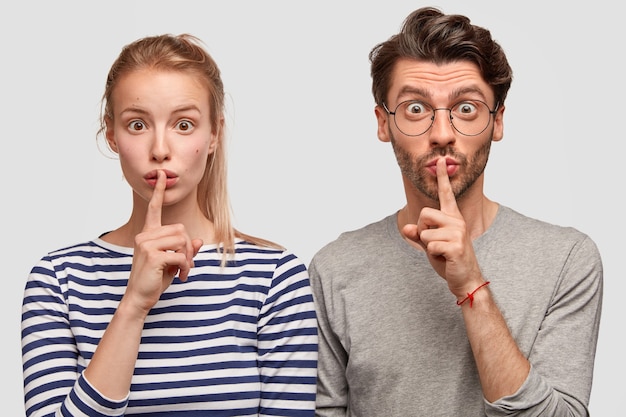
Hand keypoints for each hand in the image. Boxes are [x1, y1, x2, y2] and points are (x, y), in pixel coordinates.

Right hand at [125, 170, 202, 313]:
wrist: (139, 298)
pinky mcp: (152, 255)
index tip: (162, 175)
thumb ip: (184, 250)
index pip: (154, 208)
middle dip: (188, 248)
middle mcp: (145, 235)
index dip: (159, 192)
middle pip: (181, 229)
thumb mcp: (173, 263)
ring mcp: (146, 244)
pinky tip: (180, 276)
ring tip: (182, 271)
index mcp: (148, 234)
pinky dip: (185, 266)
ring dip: (188, 258)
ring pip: (182, 240)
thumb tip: (197, 241)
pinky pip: (180, 254)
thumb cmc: (154, 280)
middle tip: (186, 264)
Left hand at [402, 158, 483, 296]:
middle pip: (424, 214)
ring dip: (428, 245)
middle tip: (435, 243)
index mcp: (452, 217)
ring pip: (424, 232)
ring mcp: (458, 233)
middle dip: (422, 230)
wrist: (465, 279)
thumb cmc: (449, 260)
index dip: (442, 177)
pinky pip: (429, 245)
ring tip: (441, 252)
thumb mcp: (430, 244)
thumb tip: (407, 227)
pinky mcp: (456, 246)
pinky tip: (445, 258)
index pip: (446, 194)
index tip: (440, 160)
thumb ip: (418, 234)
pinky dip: (432, 254)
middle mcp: (457, 221)